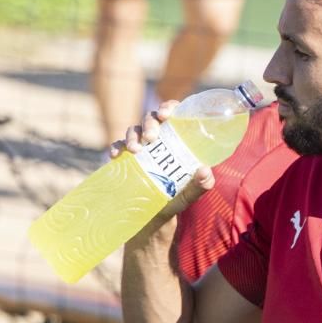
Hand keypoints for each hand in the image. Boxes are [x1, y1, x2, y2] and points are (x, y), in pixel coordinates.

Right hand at [115, 101, 215, 224]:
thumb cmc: (176, 198)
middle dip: (149, 123)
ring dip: (132, 135)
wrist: (155, 216)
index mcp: (175, 139)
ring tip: (135, 150)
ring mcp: (140, 147)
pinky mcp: (125, 158)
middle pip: (151, 118)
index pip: (173, 114)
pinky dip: (116, 146)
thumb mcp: (190, 193)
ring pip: (133, 129)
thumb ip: (201, 185)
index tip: (166, 115)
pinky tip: (116, 154)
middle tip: (151, 138)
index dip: (169, 107)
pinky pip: (118, 145)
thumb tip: (205, 171)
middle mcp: (157, 139)